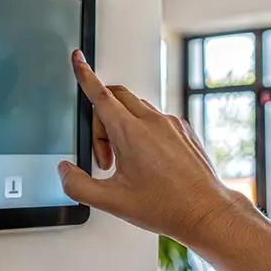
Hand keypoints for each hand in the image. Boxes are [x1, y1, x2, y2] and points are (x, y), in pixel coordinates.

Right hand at [57, 51, 249, 244]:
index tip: (78, 59)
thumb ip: (78, 185)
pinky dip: (145, 132)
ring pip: (137, 109)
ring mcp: (171, 123)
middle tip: (106, 157)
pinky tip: (151, 162)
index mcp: (131, 133)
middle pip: (116, 97)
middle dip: (102, 120)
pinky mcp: (184, 129)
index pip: (100, 94)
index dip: (84, 75)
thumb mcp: (111, 201)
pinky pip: (157, 119)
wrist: (205, 211)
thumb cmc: (166, 206)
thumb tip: (65, 171)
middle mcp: (152, 122)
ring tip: (129, 165)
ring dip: (123, 129)